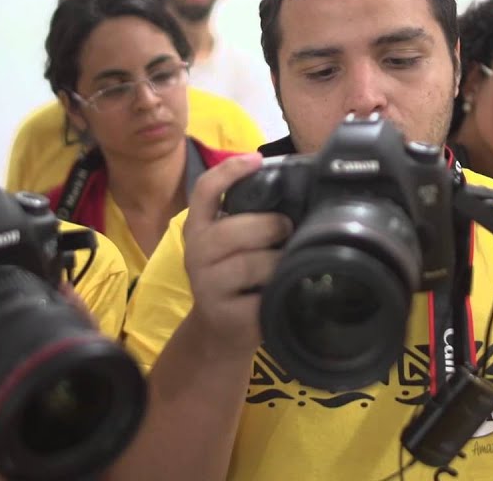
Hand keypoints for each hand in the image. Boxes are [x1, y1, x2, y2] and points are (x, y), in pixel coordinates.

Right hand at [181, 154, 290, 356]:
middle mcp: (196, 253)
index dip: (229, 171)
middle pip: (232, 230)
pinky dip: (275, 293)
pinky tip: (279, 292)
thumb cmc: (237, 278)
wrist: (220, 332)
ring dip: (275, 262)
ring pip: (248, 264)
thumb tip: (296, 189)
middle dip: (269, 226)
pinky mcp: (223, 315)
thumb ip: (250, 217)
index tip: (257, 159)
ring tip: (285, 264)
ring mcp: (206, 286)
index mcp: (199, 228)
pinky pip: (258, 298)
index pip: (205, 190)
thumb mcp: (235, 244)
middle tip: (287, 230)